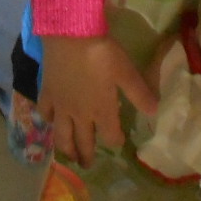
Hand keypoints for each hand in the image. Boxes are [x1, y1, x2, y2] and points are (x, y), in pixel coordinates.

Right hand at [39, 34, 157, 166]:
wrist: (69, 35)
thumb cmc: (101, 53)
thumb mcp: (126, 71)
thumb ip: (139, 94)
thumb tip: (154, 113)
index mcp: (102, 110)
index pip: (110, 135)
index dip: (115, 140)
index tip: (118, 140)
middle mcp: (80, 114)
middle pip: (82, 142)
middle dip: (86, 155)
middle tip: (86, 165)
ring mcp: (61, 105)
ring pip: (61, 135)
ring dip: (65, 148)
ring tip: (67, 156)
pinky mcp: (46, 93)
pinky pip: (45, 112)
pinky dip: (48, 120)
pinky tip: (50, 120)